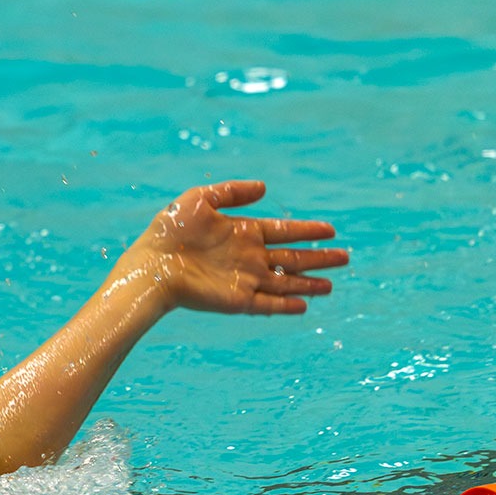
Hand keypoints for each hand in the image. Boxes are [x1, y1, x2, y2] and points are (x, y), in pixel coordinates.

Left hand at [122, 180, 348, 315]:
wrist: (150, 265)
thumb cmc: (169, 231)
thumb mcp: (199, 199)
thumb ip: (231, 192)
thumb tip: (265, 188)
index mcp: (242, 232)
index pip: (283, 231)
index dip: (307, 230)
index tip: (330, 229)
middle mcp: (248, 257)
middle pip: (291, 258)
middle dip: (318, 258)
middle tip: (345, 257)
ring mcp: (244, 280)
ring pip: (285, 283)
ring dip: (308, 284)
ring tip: (332, 285)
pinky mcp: (236, 301)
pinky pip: (267, 305)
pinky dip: (285, 305)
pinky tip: (305, 305)